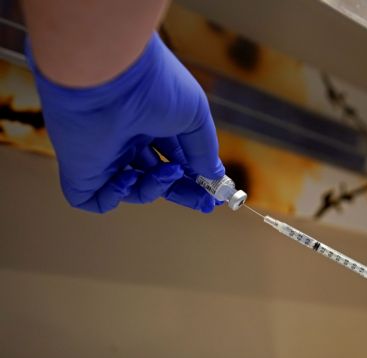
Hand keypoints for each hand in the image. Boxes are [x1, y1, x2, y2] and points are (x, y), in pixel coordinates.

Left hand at [26, 33, 223, 212]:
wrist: (108, 74)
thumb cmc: (155, 85)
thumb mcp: (195, 116)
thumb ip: (204, 150)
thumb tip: (215, 176)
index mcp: (151, 121)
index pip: (174, 157)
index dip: (195, 176)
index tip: (215, 193)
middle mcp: (126, 138)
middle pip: (155, 177)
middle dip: (181, 190)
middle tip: (204, 203)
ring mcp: (102, 155)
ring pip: (132, 190)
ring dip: (155, 188)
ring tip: (167, 172)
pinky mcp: (80, 170)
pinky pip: (97, 200)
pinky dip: (117, 197)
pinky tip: (127, 176)